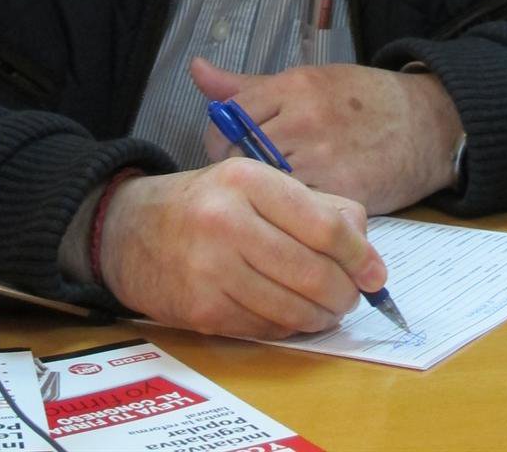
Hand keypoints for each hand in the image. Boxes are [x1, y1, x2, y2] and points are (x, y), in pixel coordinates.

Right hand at [97, 158, 384, 338]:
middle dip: (344, 293)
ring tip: (327, 308)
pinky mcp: (201, 310)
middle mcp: (226, 220)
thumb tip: (367, 252)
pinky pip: (265, 328)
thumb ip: (316, 204)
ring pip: (292, 309)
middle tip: (352, 296)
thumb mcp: (256, 180)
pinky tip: (291, 315)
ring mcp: (210, 269)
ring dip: (321, 316)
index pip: (323, 225)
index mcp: (247, 178)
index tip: (376, 273)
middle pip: (313, 273)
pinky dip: (288, 328)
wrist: (130, 230)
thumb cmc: (207, 202)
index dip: (359, 256)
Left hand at [191, 57, 462, 213]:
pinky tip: (298, 210)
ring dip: (265, 196)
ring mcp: (325, 158)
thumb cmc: (363, 101)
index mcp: (294, 86)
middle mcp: (305, 119)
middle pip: (242, 155)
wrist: (425, 124)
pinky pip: (300, 210)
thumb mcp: (309, 80)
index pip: (230, 115)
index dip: (219, 139)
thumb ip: (249, 86)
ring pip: (268, 186)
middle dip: (239, 172)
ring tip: (270, 197)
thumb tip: (197, 70)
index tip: (228, 150)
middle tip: (247, 181)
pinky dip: (294, 214)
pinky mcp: (344, 192)